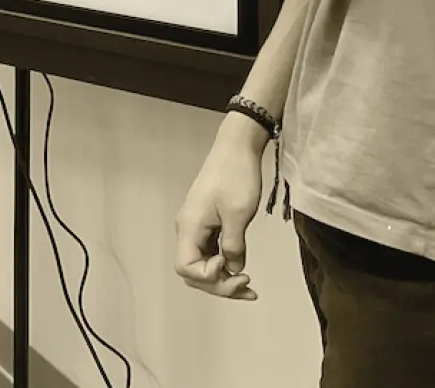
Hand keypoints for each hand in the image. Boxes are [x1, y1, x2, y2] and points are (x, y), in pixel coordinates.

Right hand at [173, 114, 267, 300]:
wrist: (237, 148)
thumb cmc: (236, 177)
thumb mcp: (238, 215)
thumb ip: (234, 246)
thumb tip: (234, 269)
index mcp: (189, 226)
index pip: (186, 268)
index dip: (208, 277)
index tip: (231, 266)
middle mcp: (188, 229)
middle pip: (193, 270)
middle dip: (218, 284)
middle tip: (248, 287)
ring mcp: (197, 226)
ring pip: (203, 263)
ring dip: (223, 278)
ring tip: (249, 286)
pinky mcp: (208, 223)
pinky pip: (211, 252)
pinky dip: (225, 265)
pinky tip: (242, 269)